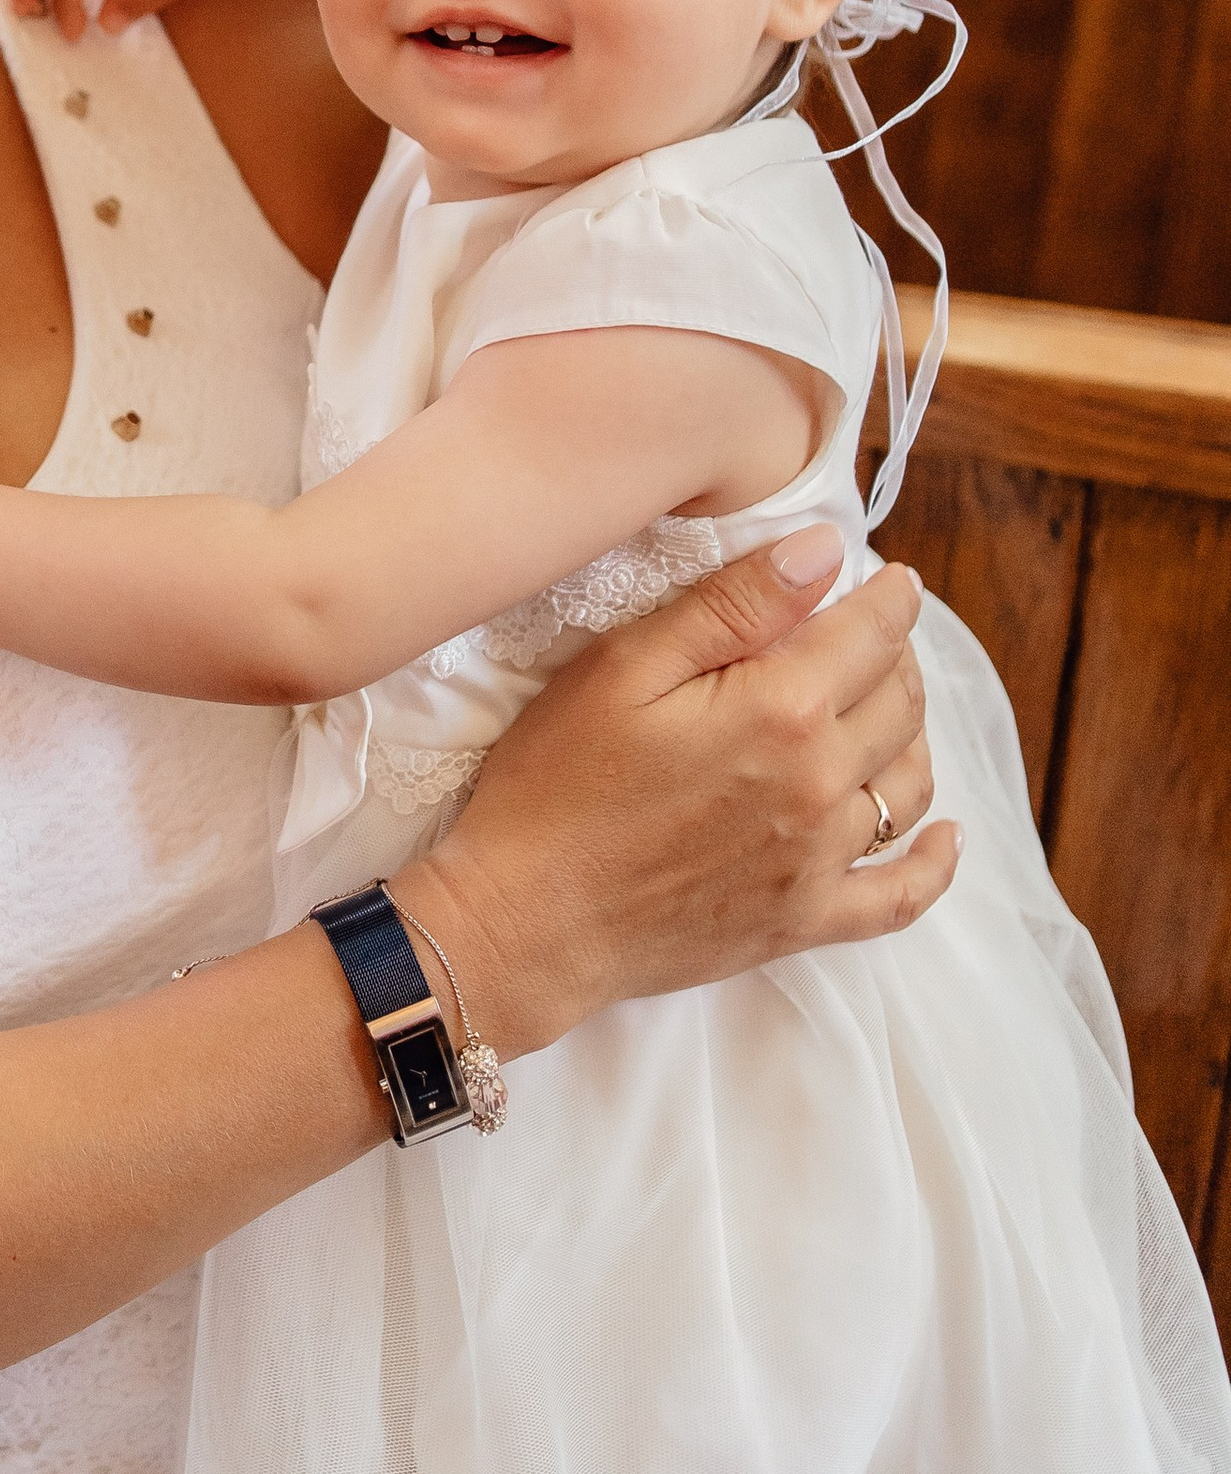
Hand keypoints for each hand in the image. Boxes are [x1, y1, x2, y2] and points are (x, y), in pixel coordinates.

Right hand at [389, 528, 952, 1064]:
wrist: (524, 921)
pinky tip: (948, 836)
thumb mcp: (624, 667)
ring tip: (888, 708)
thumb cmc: (555, 784)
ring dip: (913, 735)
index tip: (888, 577)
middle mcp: (820, 784)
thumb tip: (825, 552)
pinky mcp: (804, 921)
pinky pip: (901, 896)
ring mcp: (819, 860)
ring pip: (909, 783)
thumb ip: (732, 605)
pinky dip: (937, 864)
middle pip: (899, 703)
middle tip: (870, 635)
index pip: (872, 634)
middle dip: (895, 656)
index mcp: (780, 709)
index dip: (888, 597)